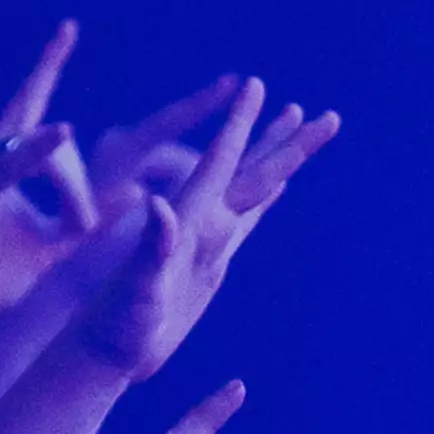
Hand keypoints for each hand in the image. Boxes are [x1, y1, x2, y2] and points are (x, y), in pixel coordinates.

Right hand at [0, 24, 99, 338]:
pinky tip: (62, 133)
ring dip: (71, 192)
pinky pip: (14, 164)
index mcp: (0, 161)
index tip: (68, 29)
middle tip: (82, 228)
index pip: (30, 102)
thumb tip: (132, 196)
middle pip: (54, 140)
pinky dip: (40, 151)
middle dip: (80, 185)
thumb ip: (85, 220)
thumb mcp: (53, 245)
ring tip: (75, 229)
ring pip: (43, 152)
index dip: (47, 63)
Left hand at [76, 77, 337, 379]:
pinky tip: (278, 187)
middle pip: (251, 173)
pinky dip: (264, 200)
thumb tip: (159, 204)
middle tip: (327, 115)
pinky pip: (243, 220)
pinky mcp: (209, 261)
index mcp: (183, 221)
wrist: (106, 348)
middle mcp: (198, 223)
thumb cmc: (114, 323)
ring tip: (302, 126)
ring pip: (251, 189)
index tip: (257, 85)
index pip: (217, 163)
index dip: (238, 125)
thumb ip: (151, 245)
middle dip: (287, 144)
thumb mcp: (135, 286)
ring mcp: (206, 240)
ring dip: (278, 158)